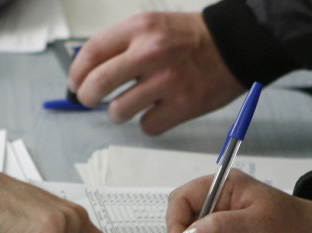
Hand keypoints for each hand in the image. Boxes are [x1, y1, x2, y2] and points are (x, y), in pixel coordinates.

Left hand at [68, 12, 244, 134]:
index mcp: (140, 29)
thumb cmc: (191, 39)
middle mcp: (151, 53)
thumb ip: (121, 45)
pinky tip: (158, 110)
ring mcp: (168, 81)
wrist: (236, 46)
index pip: (91, 54)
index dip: (76, 73)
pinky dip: (149, 122)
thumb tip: (86, 72)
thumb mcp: (152, 27)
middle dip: (87, 97)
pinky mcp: (183, 106)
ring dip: (118, 113)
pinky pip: (147, 126)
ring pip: (118, 111)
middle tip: (90, 100)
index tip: (75, 83)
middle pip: (97, 85)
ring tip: (129, 105)